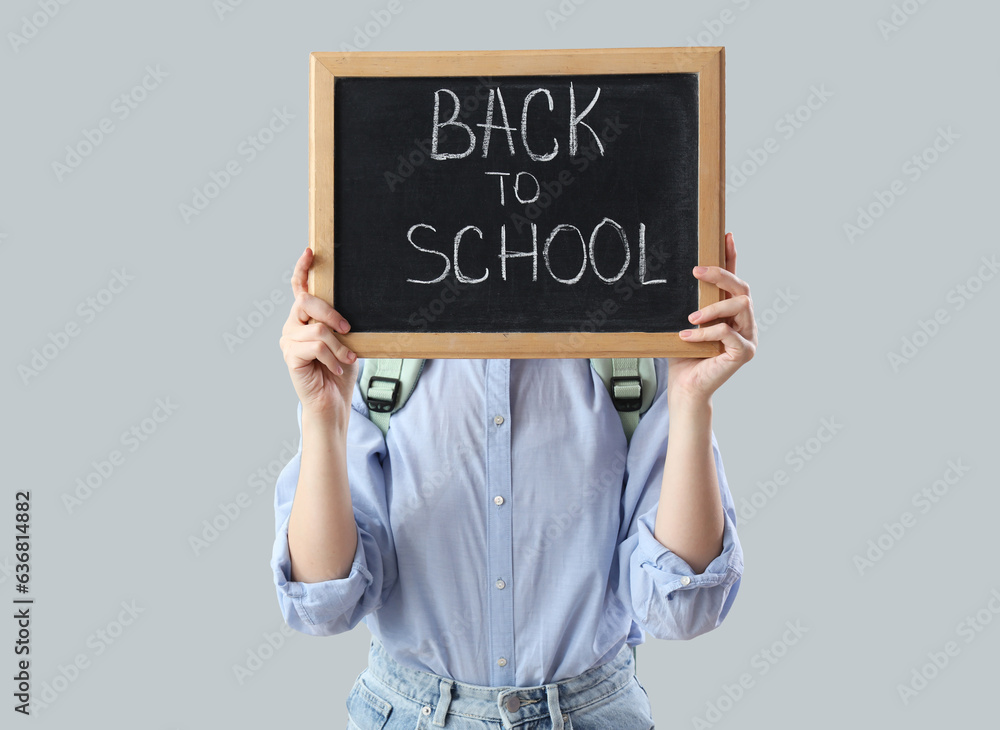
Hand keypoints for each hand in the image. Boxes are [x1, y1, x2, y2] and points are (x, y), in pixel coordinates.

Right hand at [278, 247, 358, 421]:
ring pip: (318, 329)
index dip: (302, 269)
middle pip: (307, 302)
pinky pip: (316, 346)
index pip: (299, 289)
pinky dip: (333, 357)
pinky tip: (336, 368)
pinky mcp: (291, 357)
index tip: (310, 252)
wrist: (333, 403)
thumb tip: (349, 311)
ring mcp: (289, 341)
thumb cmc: (339, 372)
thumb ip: (340, 323)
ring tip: (347, 359)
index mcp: (305, 320)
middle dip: (332, 313)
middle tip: (348, 328)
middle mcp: (293, 327)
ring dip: (339, 346)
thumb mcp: (345, 341)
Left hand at [668, 232, 756, 405]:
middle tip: (696, 272)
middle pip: (742, 288)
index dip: (733, 257)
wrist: (685, 387)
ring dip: (712, 308)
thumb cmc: (684, 355)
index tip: (727, 236)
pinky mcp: (744, 353)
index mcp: (732, 313)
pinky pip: (729, 333)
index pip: (735, 281)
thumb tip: (686, 274)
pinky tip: (687, 336)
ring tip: (690, 318)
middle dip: (721, 275)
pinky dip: (707, 332)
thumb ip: (693, 302)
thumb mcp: (687, 322)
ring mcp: (748, 337)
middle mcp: (745, 323)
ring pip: (741, 305)